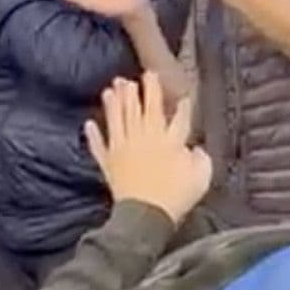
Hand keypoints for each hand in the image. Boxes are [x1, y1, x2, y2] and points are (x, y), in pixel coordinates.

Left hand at [85, 72, 212, 223]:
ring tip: (112, 88)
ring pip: (118, 121)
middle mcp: (144, 139)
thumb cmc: (177, 196)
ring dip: (115, 103)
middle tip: (138, 76)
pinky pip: (99, 146)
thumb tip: (195, 148)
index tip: (178, 91)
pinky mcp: (108, 162)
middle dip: (142, 91)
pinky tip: (89, 124)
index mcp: (169, 141)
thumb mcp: (200, 177)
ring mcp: (123, 149)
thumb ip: (200, 159)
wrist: (146, 213)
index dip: (178, 104)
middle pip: (142, 111)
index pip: (176, 117)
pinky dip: (93, 135)